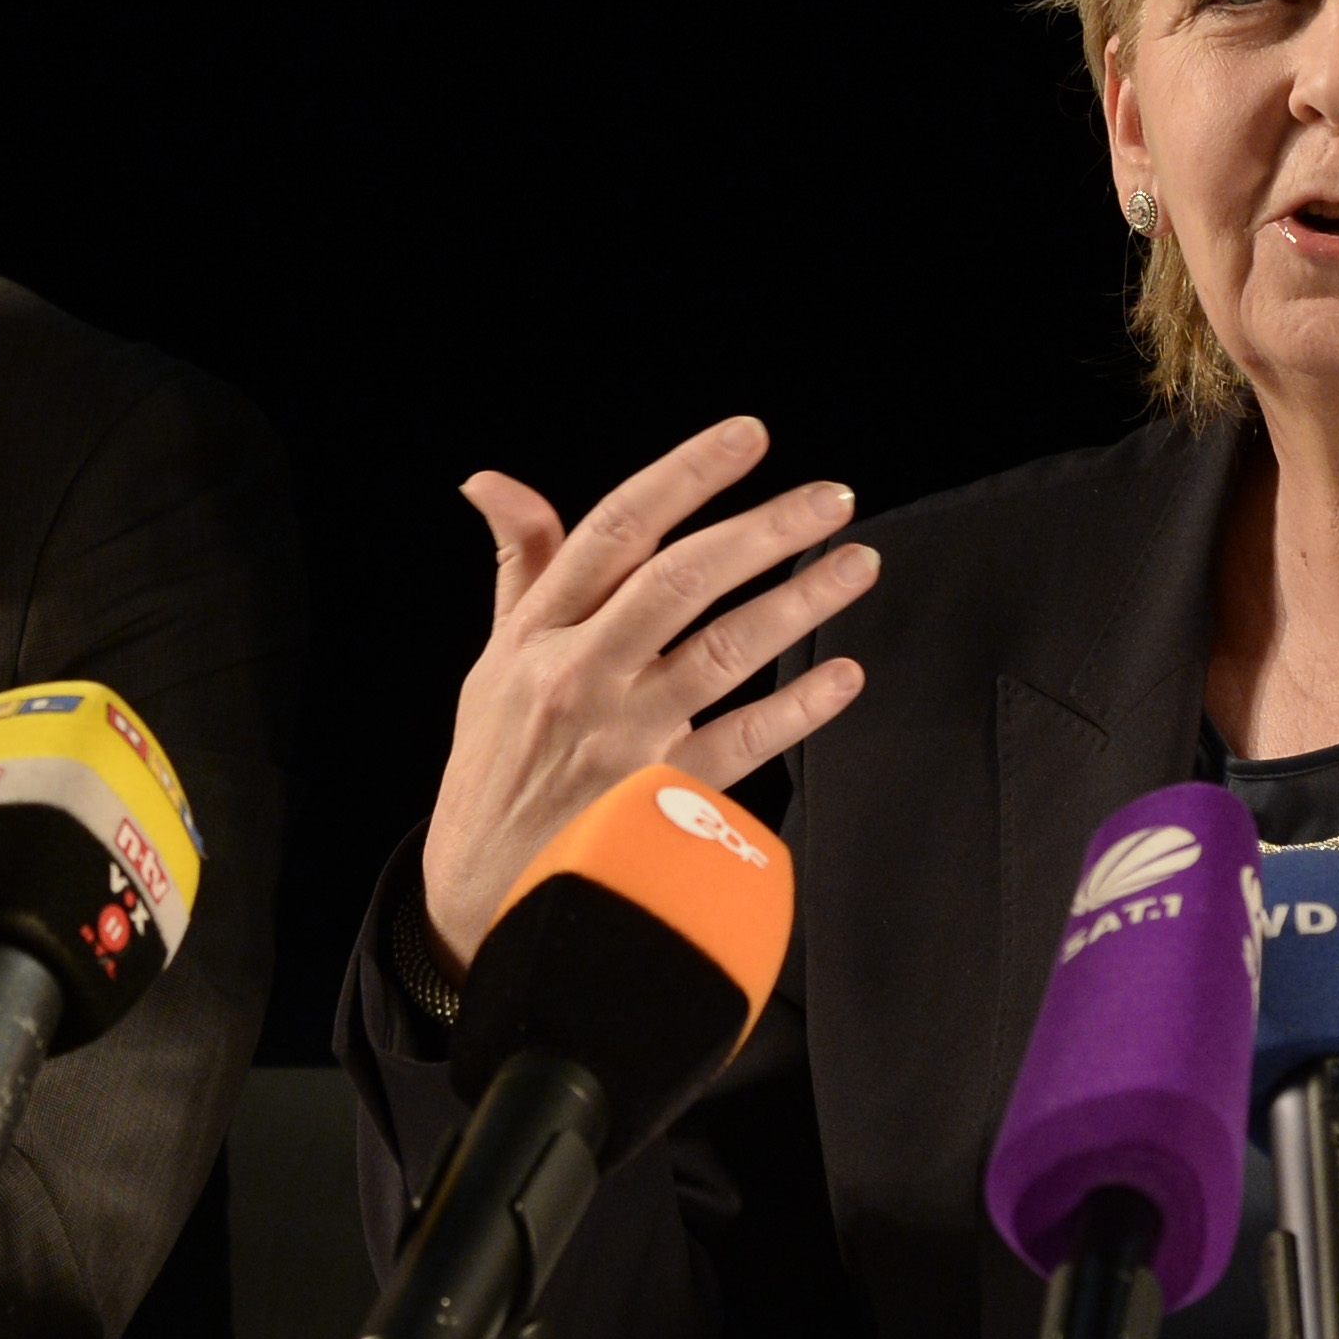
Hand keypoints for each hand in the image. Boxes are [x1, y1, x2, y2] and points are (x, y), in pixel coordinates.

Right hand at [420, 415, 875, 970]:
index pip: (613, 530)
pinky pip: (744, 741)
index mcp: (536, 635)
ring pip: (724, 650)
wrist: (481, 900)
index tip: (748, 438)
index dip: (685, 475)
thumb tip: (495, 483)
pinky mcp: (657, 801)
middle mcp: (578, 676)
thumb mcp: (491, 664)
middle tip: (832, 498)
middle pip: (681, 578)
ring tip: (857, 565)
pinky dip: (800, 707)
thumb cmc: (493, 772)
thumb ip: (518, 571)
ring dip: (801, 602)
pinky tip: (843, 676)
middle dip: (764, 528)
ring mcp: (622, 739)